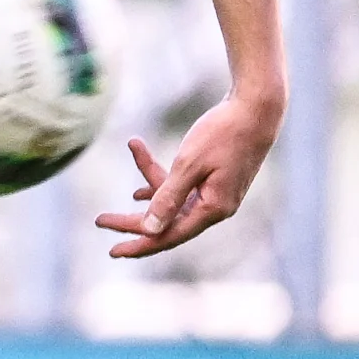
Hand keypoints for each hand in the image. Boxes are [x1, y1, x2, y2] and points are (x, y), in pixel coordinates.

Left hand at [93, 96, 277, 258]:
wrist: (258, 108)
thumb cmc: (223, 134)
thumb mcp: (189, 165)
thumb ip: (168, 198)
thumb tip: (150, 230)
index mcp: (213, 209)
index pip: (169, 236)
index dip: (139, 243)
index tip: (113, 250)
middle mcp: (217, 207)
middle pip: (167, 221)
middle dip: (133, 220)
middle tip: (100, 221)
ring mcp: (218, 194)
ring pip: (174, 199)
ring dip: (149, 181)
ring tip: (133, 152)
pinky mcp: (217, 180)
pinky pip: (183, 189)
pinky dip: (162, 183)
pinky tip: (140, 188)